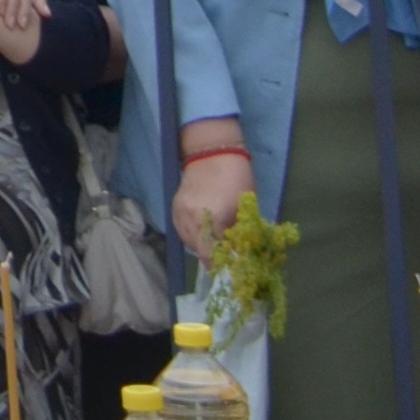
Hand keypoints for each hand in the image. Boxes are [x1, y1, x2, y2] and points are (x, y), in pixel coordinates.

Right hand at [174, 141, 256, 259]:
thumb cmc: (236, 178)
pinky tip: (201, 233)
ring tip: (214, 245)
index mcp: (213, 218)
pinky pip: (180, 230)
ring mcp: (180, 212)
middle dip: (212, 258)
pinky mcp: (174, 206)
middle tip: (225, 258)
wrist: (212, 151)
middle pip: (199, 251)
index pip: (213, 255)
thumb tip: (238, 254)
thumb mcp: (244, 208)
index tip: (233, 268)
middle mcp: (192, 218)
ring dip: (201, 247)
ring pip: (188, 242)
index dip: (223, 264)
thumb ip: (238, 233)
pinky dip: (191, 236)